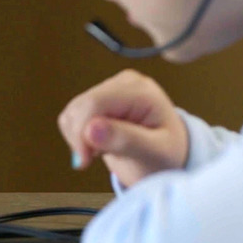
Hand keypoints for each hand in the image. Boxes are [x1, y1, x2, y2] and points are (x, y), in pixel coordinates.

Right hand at [58, 69, 187, 187]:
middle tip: (91, 160)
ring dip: (78, 136)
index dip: (82, 130)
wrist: (169, 157)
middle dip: (80, 136)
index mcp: (140, 91)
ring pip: (73, 110)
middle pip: (81, 105)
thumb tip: (91, 129)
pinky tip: (98, 143)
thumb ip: (125, 140)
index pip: (95, 102)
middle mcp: (123, 83)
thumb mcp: (156, 152)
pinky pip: (73, 115)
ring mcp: (109, 88)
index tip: (83, 160)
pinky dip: (77, 134)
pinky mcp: (97, 98)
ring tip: (103, 150)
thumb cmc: (169, 155)